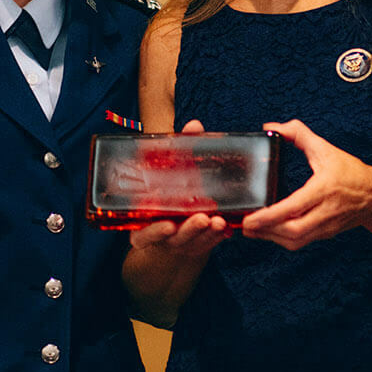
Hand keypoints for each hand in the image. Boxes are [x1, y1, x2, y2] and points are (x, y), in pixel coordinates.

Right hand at [127, 118, 231, 258]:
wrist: (173, 227)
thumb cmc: (168, 194)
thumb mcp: (170, 174)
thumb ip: (180, 151)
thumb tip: (194, 125)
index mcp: (145, 225)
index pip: (145, 233)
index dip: (154, 232)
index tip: (168, 227)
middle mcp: (161, 237)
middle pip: (174, 239)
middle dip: (189, 229)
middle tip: (203, 219)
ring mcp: (181, 244)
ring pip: (195, 242)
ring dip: (208, 233)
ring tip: (219, 221)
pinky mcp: (198, 246)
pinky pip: (209, 244)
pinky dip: (217, 237)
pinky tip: (226, 227)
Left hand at [240, 119, 371, 249]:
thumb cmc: (350, 171)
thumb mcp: (325, 149)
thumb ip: (298, 134)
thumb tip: (271, 127)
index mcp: (324, 189)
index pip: (294, 207)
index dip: (270, 216)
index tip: (250, 218)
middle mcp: (325, 211)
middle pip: (292, 231)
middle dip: (265, 232)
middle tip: (244, 225)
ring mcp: (326, 226)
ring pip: (295, 240)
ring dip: (271, 238)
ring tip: (251, 229)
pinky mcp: (325, 234)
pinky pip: (300, 241)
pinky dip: (281, 239)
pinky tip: (268, 231)